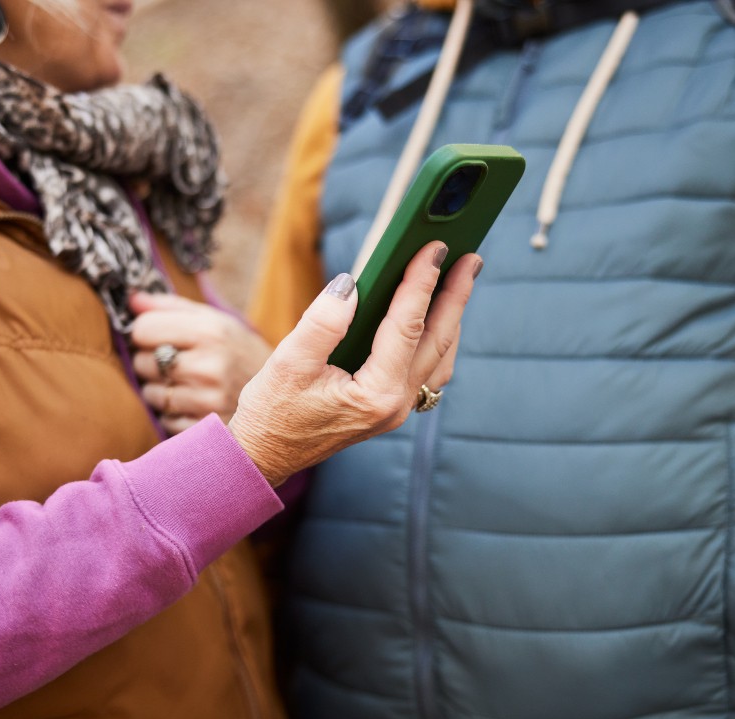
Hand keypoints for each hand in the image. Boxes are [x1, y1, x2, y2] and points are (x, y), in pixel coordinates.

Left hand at [130, 293, 272, 434]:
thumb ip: (170, 307)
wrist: (280, 394)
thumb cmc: (237, 351)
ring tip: (187, 384)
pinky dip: (174, 414)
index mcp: (210, 332)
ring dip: (161, 390)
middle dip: (152, 362)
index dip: (145, 332)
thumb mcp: (213, 320)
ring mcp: (208, 401)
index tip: (158, 336)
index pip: (142, 329)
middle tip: (177, 363)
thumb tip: (130, 299)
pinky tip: (195, 405)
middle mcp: (208, 366)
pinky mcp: (207, 429)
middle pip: (143, 363)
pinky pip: (165, 420)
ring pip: (151, 394)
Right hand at [229, 242, 478, 486]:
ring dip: (452, 318)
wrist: (265, 455)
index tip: (433, 248)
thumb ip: (324, 322)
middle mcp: (395, 405)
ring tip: (460, 281)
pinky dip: (438, 341)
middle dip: (455, 295)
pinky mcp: (388, 409)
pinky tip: (436, 321)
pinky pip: (427, 372)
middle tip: (470, 256)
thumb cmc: (272, 412)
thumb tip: (352, 285)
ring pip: (439, 358)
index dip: (421, 283)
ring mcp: (395, 410)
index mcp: (376, 394)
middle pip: (437, 341)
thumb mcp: (289, 362)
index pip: (407, 327)